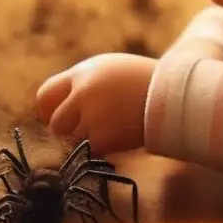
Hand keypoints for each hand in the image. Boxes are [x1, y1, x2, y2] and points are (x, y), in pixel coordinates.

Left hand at [36, 53, 156, 155]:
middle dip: (69, 132)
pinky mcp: (104, 136)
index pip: (45, 95)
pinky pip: (90, 152)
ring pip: (72, 141)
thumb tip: (63, 107)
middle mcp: (83, 92)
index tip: (62, 119)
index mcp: (84, 73)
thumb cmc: (145, 82)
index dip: (50, 112)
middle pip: (56, 123)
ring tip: (112, 133)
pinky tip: (119, 142)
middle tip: (89, 133)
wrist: (177, 94)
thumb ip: (85, 84)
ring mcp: (92, 115)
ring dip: (88, 142)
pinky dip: (102, 151)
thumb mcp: (111, 70)